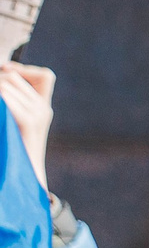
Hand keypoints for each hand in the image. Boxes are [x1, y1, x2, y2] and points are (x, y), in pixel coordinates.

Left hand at [0, 63, 54, 190]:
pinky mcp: (27, 121)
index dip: (24, 70)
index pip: (46, 76)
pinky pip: (5, 97)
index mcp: (43, 109)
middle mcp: (43, 110)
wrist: (22, 177)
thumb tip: (4, 74)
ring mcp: (38, 115)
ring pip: (6, 83)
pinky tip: (0, 110)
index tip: (6, 74)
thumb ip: (14, 103)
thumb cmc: (13, 151)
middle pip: (15, 76)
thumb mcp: (14, 123)